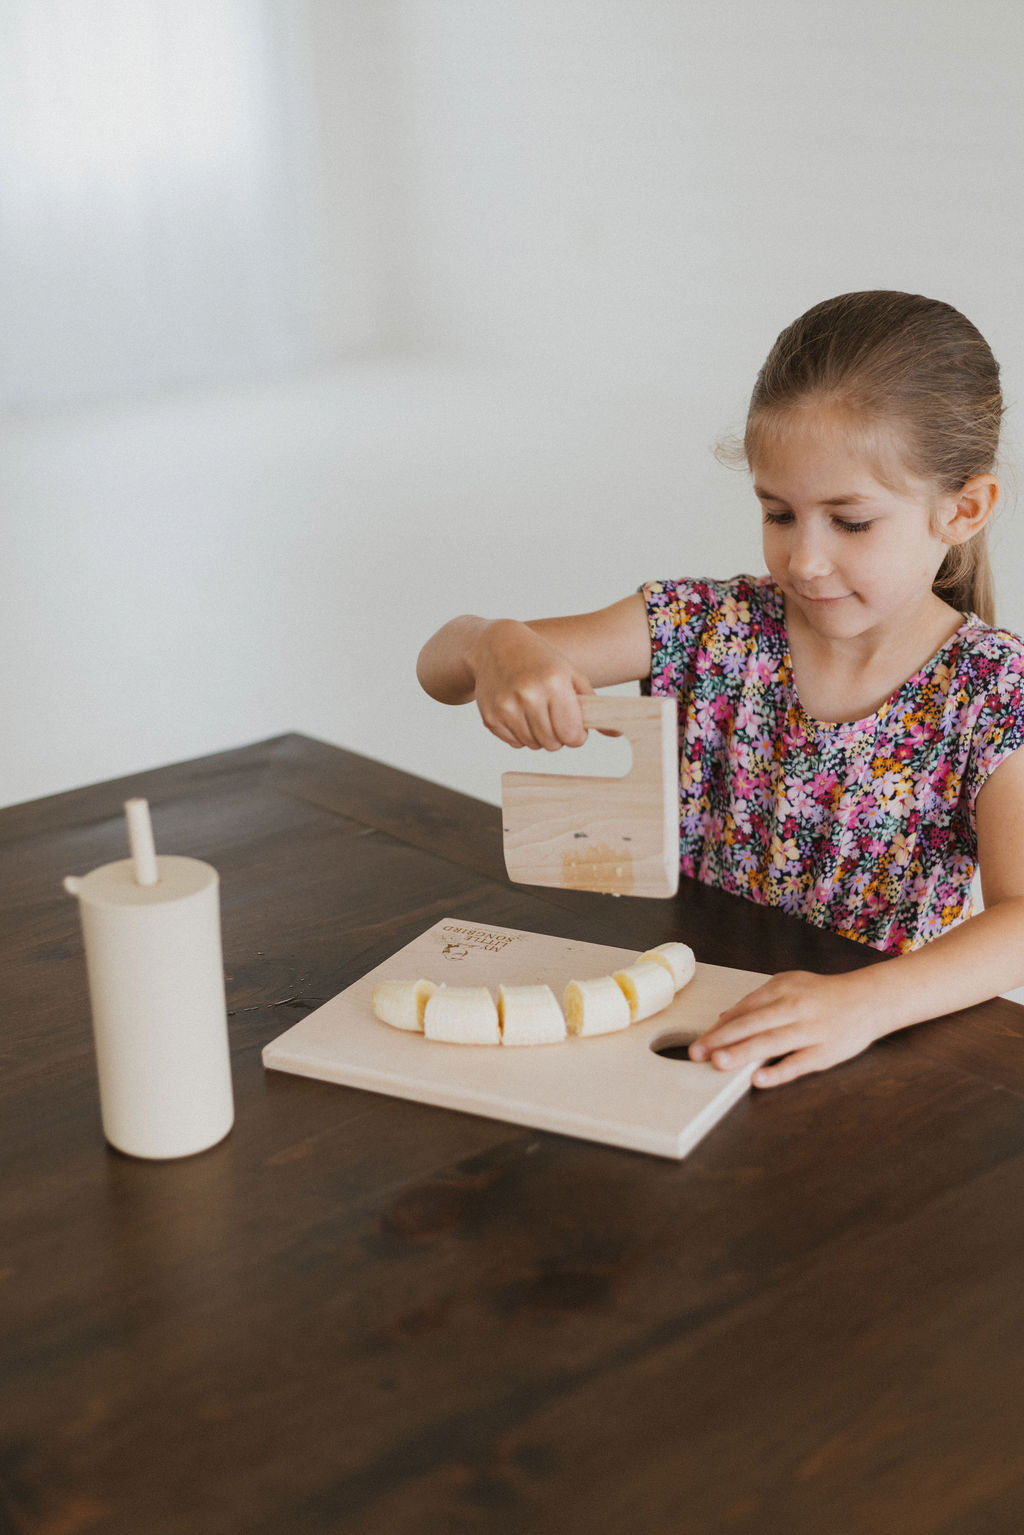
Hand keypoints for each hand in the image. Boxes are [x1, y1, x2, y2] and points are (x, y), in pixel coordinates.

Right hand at [467, 620, 593, 750]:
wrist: (496, 645)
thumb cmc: (541, 660)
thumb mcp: (571, 675)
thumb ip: (594, 705)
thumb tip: (617, 734)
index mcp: (555, 683)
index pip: (573, 735)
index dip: (577, 735)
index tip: (573, 725)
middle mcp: (529, 696)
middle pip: (553, 744)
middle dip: (558, 736)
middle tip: (553, 717)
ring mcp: (507, 707)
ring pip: (534, 745)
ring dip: (539, 736)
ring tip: (536, 713)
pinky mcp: (490, 717)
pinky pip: (514, 743)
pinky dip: (520, 734)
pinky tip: (519, 713)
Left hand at [688, 969, 880, 1088]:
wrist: (869, 999)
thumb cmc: (822, 995)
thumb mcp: (788, 986)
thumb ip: (757, 1002)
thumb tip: (724, 1018)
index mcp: (782, 989)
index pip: (745, 1009)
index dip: (720, 1027)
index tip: (700, 1042)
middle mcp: (794, 1007)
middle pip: (753, 1024)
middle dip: (722, 1039)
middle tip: (698, 1053)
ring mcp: (810, 1029)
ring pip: (772, 1042)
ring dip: (743, 1052)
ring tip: (720, 1063)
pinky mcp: (826, 1051)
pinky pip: (799, 1063)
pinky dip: (779, 1071)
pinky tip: (759, 1078)